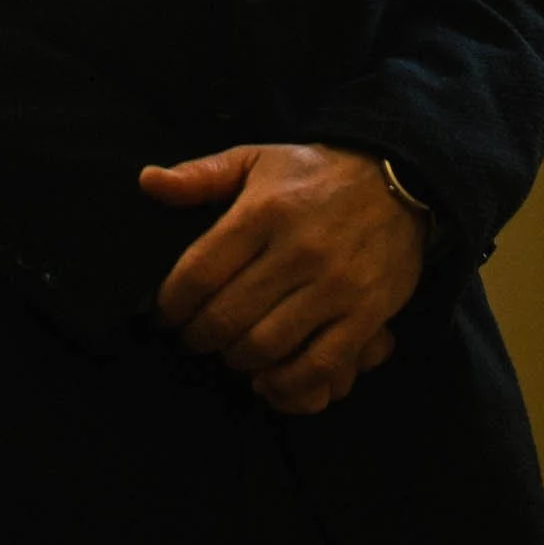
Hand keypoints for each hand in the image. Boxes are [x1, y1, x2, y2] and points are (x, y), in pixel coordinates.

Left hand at [139, 143, 424, 415]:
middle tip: (194, 338)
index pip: (198, 273)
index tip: (164, 315)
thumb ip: (200, 175)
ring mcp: (334, 285)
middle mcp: (297, 249)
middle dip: (199, 337)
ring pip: (266, 346)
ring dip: (237, 360)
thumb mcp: (255, 160)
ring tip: (229, 352)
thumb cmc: (313, 174)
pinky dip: (286, 385)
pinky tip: (267, 380)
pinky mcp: (365, 314)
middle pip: (226, 316)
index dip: (171, 305)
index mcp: (263, 210)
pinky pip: (319, 366)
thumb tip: (148, 181)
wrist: (395, 181)